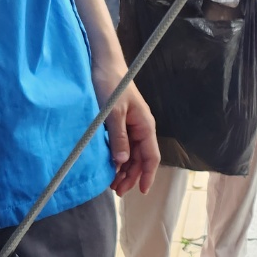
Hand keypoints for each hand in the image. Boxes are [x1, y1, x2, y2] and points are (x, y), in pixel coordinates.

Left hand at [93, 59, 159, 195]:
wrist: (104, 65)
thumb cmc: (111, 85)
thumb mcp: (113, 113)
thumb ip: (118, 137)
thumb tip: (123, 161)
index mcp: (145, 126)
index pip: (151, 156)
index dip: (147, 175)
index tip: (141, 191)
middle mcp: (141, 129)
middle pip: (141, 159)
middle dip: (131, 176)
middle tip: (116, 190)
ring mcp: (132, 127)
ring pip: (132, 155)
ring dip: (124, 170)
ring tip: (112, 183)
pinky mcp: (122, 124)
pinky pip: (123, 146)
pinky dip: (118, 158)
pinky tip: (109, 166)